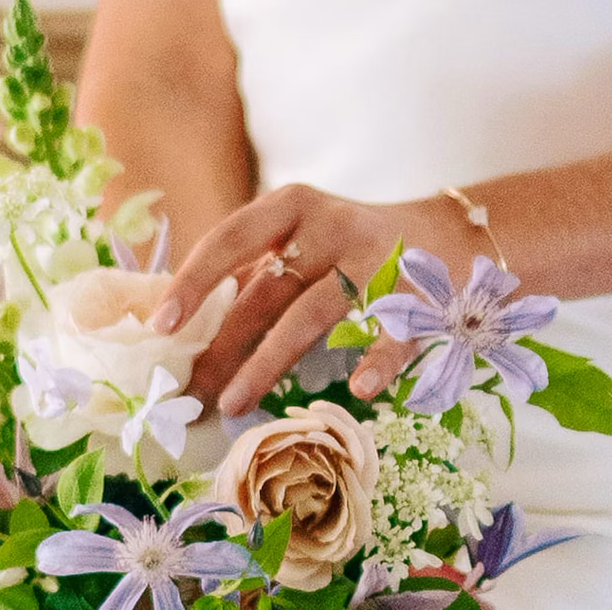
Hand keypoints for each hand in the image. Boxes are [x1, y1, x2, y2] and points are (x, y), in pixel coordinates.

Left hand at [160, 184, 470, 413]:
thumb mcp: (299, 244)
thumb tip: (180, 335)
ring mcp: (376, 258)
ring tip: (234, 403)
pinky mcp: (417, 292)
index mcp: (292, 208)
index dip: (195, 281)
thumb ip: (251, 274)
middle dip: (222, 345)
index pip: (231, 239)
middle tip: (188, 393)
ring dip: (269, 361)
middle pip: (266, 290)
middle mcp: (331, 226)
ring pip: (313, 313)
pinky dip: (378, 359)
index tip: (162, 325)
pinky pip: (393, 332)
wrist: (450, 235)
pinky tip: (360, 390)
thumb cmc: (350, 250)